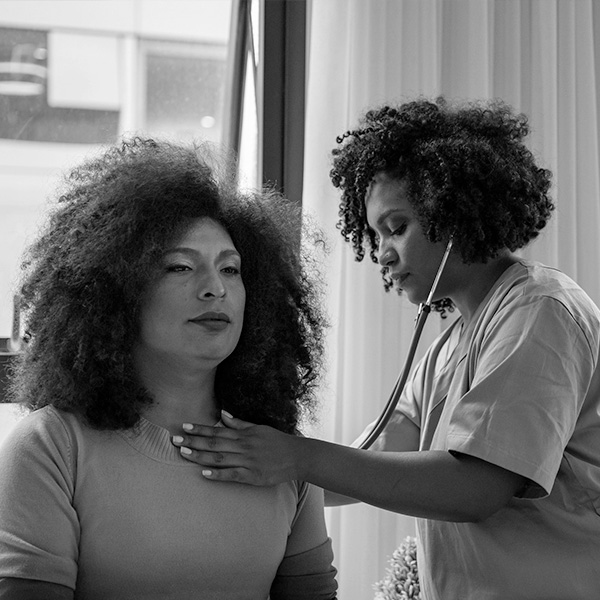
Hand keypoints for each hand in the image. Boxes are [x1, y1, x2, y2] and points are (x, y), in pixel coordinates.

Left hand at [171, 411, 303, 485]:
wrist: (297, 456)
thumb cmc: (277, 441)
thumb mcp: (259, 428)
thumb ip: (240, 423)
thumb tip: (223, 414)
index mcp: (244, 434)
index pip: (217, 430)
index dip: (200, 429)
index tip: (184, 426)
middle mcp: (243, 446)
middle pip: (214, 443)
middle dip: (193, 441)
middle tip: (174, 439)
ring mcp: (247, 462)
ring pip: (219, 458)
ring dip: (200, 455)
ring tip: (183, 452)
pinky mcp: (252, 476)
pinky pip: (232, 475)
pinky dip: (218, 474)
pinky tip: (204, 474)